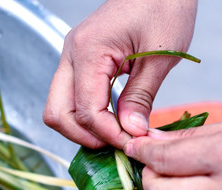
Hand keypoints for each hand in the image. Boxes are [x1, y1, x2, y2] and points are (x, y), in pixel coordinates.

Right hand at [43, 0, 197, 148]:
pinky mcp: (82, 60)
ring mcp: (73, 57)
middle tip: (117, 144)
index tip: (134, 143)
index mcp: (89, 50)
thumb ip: (141, 97)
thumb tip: (130, 131)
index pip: (86, 110)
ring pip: (60, 107)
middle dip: (85, 136)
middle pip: (57, 113)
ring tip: (115, 134)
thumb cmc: (164, 7)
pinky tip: (112, 120)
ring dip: (83, 128)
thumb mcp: (160, 57)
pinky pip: (73, 96)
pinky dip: (87, 114)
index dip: (109, 134)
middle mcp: (72, 54)